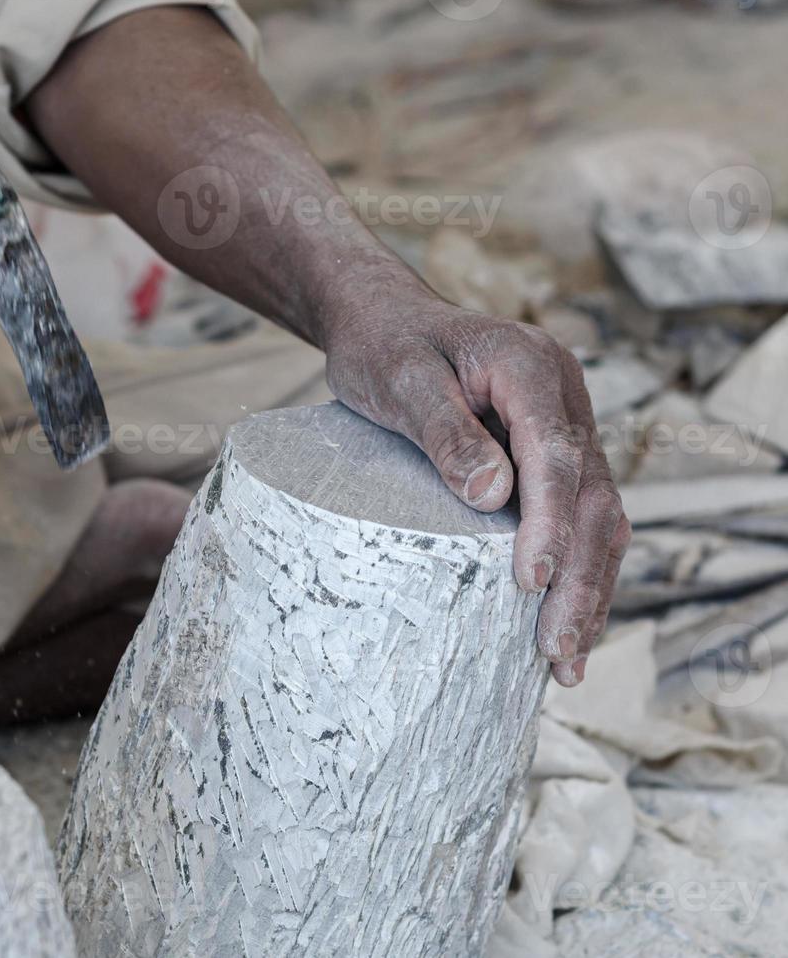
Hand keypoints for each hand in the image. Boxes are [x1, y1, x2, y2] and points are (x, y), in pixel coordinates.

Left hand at [323, 285, 630, 686]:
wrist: (382, 321)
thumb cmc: (385, 346)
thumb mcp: (401, 381)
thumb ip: (445, 432)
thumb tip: (492, 496)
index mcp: (530, 366)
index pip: (556, 454)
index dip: (549, 523)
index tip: (530, 583)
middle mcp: (563, 396)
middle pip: (591, 494)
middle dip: (578, 575)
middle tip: (555, 649)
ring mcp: (566, 424)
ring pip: (598, 513)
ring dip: (587, 585)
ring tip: (565, 660)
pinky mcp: (551, 453)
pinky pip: (578, 514)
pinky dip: (576, 568)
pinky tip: (563, 623)